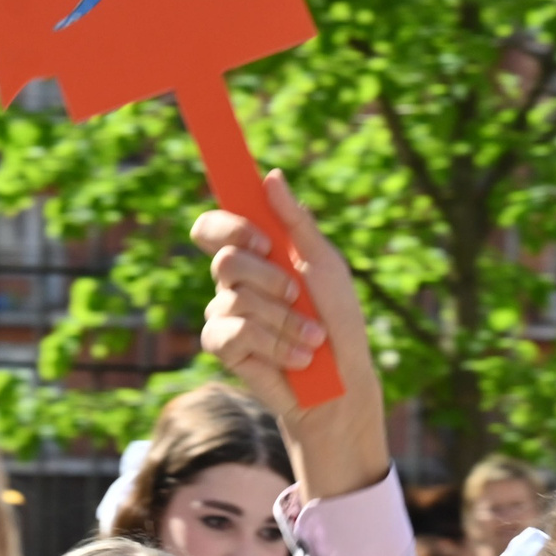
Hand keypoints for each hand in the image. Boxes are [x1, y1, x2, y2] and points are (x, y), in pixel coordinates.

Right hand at [192, 172, 390, 499]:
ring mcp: (225, 314)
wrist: (342, 379)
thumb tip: (272, 176)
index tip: (263, 239)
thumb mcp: (325, 265)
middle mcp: (234, 281)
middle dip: (269, 279)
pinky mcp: (224, 347)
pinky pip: (232, 333)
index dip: (228, 226)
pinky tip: (296, 358)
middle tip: (298, 295)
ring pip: (236, 300)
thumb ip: (296, 223)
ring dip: (285, 320)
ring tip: (312, 339)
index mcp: (255, 255)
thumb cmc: (338, 319)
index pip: (213, 227)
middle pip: (224, 261)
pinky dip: (273, 344)